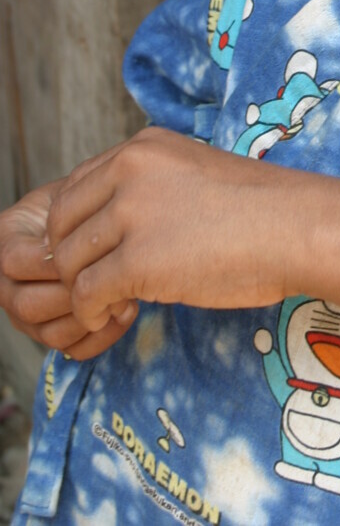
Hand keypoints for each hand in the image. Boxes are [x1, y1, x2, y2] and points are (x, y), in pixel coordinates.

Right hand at [0, 181, 136, 359]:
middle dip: (76, 293)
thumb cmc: (92, 200)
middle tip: (113, 275)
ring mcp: (27, 311)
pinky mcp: (52, 330)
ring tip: (126, 292)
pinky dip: (102, 337)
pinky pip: (72, 349)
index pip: (14, 261)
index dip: (54, 258)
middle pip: (28, 305)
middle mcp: (8, 282)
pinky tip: (127, 310)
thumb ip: (72, 207)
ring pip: (49, 333)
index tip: (93, 246)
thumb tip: (75, 239)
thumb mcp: (78, 191)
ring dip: (92, 317)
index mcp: (6, 240)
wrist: (103, 218)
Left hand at [47, 127, 291, 331]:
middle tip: (97, 283)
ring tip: (111, 303)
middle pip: (60, 224)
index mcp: (143, 147)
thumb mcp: (192, 173)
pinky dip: (92, 313)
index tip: (98, 253)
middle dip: (71, 260)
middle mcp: (130, 171)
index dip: (77, 228)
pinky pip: (87, 294)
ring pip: (69, 262)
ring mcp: (132, 214)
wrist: (297, 228)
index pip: (73, 187)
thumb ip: (148, 188)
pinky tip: (118, 315)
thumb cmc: (259, 209)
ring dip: (81, 290)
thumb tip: (109, 227)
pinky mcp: (139, 260)